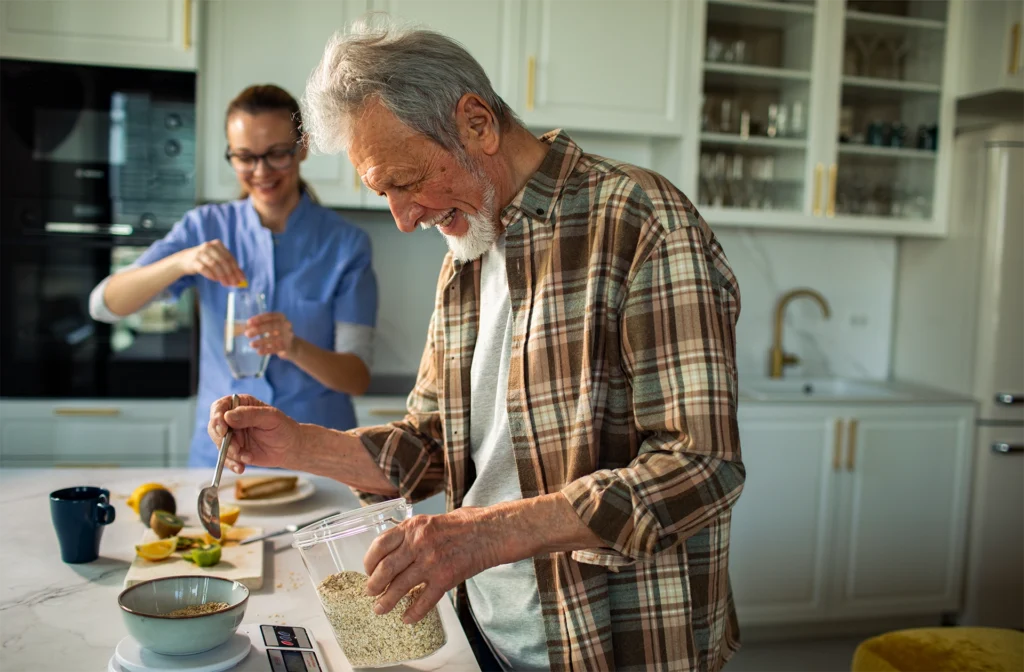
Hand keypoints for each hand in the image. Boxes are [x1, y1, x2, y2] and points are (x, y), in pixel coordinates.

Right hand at [177, 240, 245, 286]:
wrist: (184, 260)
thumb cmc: (205, 260)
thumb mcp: (217, 259)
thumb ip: (229, 266)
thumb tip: (241, 278)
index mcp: (217, 244)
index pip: (230, 257)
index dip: (236, 269)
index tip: (241, 279)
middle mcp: (209, 246)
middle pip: (223, 261)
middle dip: (230, 274)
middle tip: (234, 283)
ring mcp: (200, 253)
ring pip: (214, 265)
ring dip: (222, 276)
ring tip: (225, 283)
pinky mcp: (193, 261)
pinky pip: (204, 269)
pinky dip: (211, 275)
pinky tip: (215, 280)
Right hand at [207, 394, 301, 473]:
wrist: (290, 448)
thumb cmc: (283, 427)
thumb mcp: (270, 418)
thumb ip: (250, 415)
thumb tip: (227, 416)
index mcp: (241, 405)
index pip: (219, 407)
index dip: (216, 417)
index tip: (223, 430)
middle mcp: (232, 419)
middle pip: (214, 427)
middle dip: (222, 440)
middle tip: (236, 449)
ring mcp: (232, 436)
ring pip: (219, 444)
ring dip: (229, 453)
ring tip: (247, 457)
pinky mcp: (234, 451)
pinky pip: (225, 458)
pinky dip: (232, 464)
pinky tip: (241, 467)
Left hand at [245, 312, 295, 358]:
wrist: (293, 346)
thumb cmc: (278, 333)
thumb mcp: (270, 326)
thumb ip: (260, 325)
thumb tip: (246, 327)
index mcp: (281, 317)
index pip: (270, 316)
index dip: (259, 319)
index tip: (248, 322)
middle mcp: (286, 325)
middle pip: (272, 326)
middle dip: (258, 330)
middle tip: (247, 334)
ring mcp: (288, 336)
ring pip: (274, 338)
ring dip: (261, 341)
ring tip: (251, 344)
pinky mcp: (288, 347)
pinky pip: (276, 348)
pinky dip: (266, 350)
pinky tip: (259, 352)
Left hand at [362, 509, 506, 623]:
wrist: (489, 532)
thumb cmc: (462, 524)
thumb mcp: (430, 520)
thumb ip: (411, 534)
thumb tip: (393, 551)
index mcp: (413, 527)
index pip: (380, 545)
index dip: (369, 561)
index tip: (368, 570)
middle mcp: (419, 543)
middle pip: (386, 569)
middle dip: (374, 585)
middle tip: (370, 593)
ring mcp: (431, 562)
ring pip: (400, 587)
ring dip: (387, 601)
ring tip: (380, 609)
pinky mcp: (445, 578)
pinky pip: (423, 600)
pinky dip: (413, 612)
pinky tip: (407, 618)